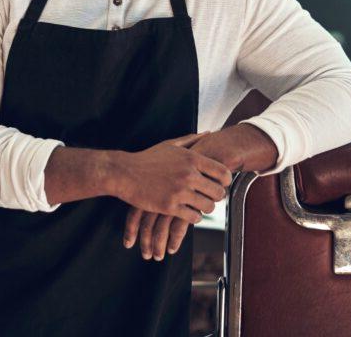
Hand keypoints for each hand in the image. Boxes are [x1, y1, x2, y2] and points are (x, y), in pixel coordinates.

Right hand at [115, 132, 230, 224]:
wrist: (125, 173)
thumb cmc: (148, 158)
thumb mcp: (170, 145)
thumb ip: (192, 139)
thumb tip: (209, 133)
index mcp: (191, 158)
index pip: (223, 172)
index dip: (225, 181)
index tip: (220, 184)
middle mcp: (188, 174)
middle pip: (218, 192)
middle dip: (217, 197)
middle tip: (211, 197)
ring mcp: (179, 191)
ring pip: (208, 207)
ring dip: (206, 208)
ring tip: (200, 205)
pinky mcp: (169, 206)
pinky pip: (193, 217)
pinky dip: (194, 217)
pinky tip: (189, 212)